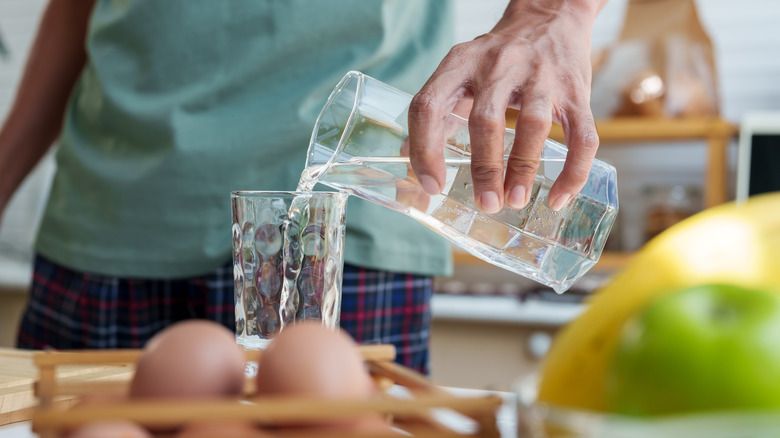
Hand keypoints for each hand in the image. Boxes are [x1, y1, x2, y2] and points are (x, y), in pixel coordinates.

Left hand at [408, 0, 603, 212]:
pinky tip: (559, 197)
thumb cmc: (498, 57)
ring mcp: (541, 76)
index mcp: (460, 63)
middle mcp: (499, 65)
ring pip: (533, 125)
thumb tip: (409, 162)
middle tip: (486, 203)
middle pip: (485, 119)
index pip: (429, 105)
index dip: (424, 149)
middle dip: (484, 168)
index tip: (432, 185)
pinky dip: (572, 171)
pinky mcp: (576, 91)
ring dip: (523, 168)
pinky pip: (581, 136)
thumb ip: (438, 113)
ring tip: (515, 201)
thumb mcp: (460, 72)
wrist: (550, 14)